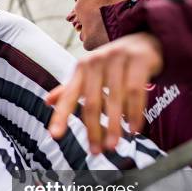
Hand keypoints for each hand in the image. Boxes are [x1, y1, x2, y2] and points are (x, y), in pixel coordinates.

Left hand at [46, 32, 162, 153]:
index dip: (60, 116)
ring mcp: (118, 58)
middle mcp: (96, 61)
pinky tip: (134, 129)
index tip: (54, 136)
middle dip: (93, 130)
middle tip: (96, 152)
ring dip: (114, 126)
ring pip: (115, 100)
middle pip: (92, 103)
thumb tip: (47, 102)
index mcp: (81, 68)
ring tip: (113, 145)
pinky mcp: (139, 59)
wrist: (145, 38)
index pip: (68, 96)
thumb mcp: (91, 73)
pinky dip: (135, 113)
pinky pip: (136, 92)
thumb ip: (71, 88)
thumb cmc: (113, 63)